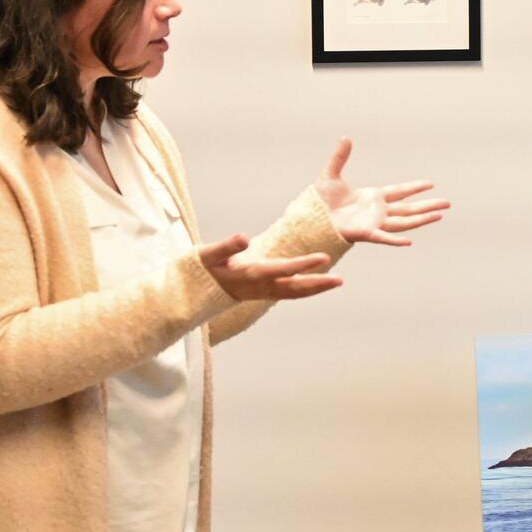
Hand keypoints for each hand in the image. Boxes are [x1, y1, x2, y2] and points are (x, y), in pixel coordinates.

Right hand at [197, 234, 342, 300]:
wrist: (191, 294)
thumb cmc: (200, 270)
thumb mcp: (208, 255)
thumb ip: (226, 246)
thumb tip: (244, 237)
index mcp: (250, 275)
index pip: (282, 270)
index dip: (303, 264)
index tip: (323, 258)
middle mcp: (260, 287)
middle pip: (294, 288)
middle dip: (318, 284)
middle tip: (340, 280)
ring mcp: (262, 293)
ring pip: (294, 294)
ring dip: (316, 289)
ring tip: (338, 282)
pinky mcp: (262, 293)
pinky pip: (289, 293)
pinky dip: (306, 290)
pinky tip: (320, 284)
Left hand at [313, 136, 448, 245]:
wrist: (309, 218)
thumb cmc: (319, 201)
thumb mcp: (330, 174)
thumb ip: (340, 157)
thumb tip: (345, 137)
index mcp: (373, 197)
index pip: (400, 192)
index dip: (415, 188)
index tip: (431, 184)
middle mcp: (378, 211)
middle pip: (409, 209)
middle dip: (428, 206)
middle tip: (447, 204)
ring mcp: (374, 223)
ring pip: (404, 222)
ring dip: (422, 219)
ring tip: (440, 216)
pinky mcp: (365, 233)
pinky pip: (383, 237)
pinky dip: (395, 240)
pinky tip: (409, 241)